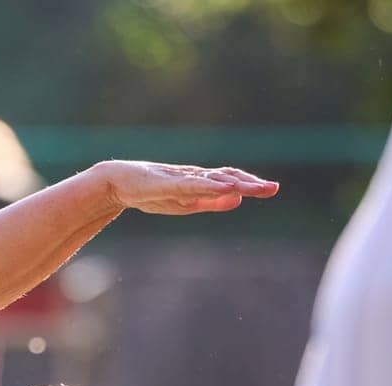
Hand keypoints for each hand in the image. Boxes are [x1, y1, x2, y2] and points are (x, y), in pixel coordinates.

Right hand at [97, 161, 278, 214]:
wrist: (118, 183)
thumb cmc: (151, 193)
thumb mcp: (187, 203)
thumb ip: (212, 202)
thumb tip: (238, 200)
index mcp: (200, 183)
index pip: (231, 180)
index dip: (251, 183)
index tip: (271, 189)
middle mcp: (194, 176)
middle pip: (228, 176)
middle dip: (251, 183)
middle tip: (273, 189)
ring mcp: (181, 178)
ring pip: (214, 179)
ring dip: (236, 183)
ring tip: (256, 188)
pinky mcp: (168, 182)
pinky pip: (193, 184)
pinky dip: (211, 185)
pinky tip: (225, 187)